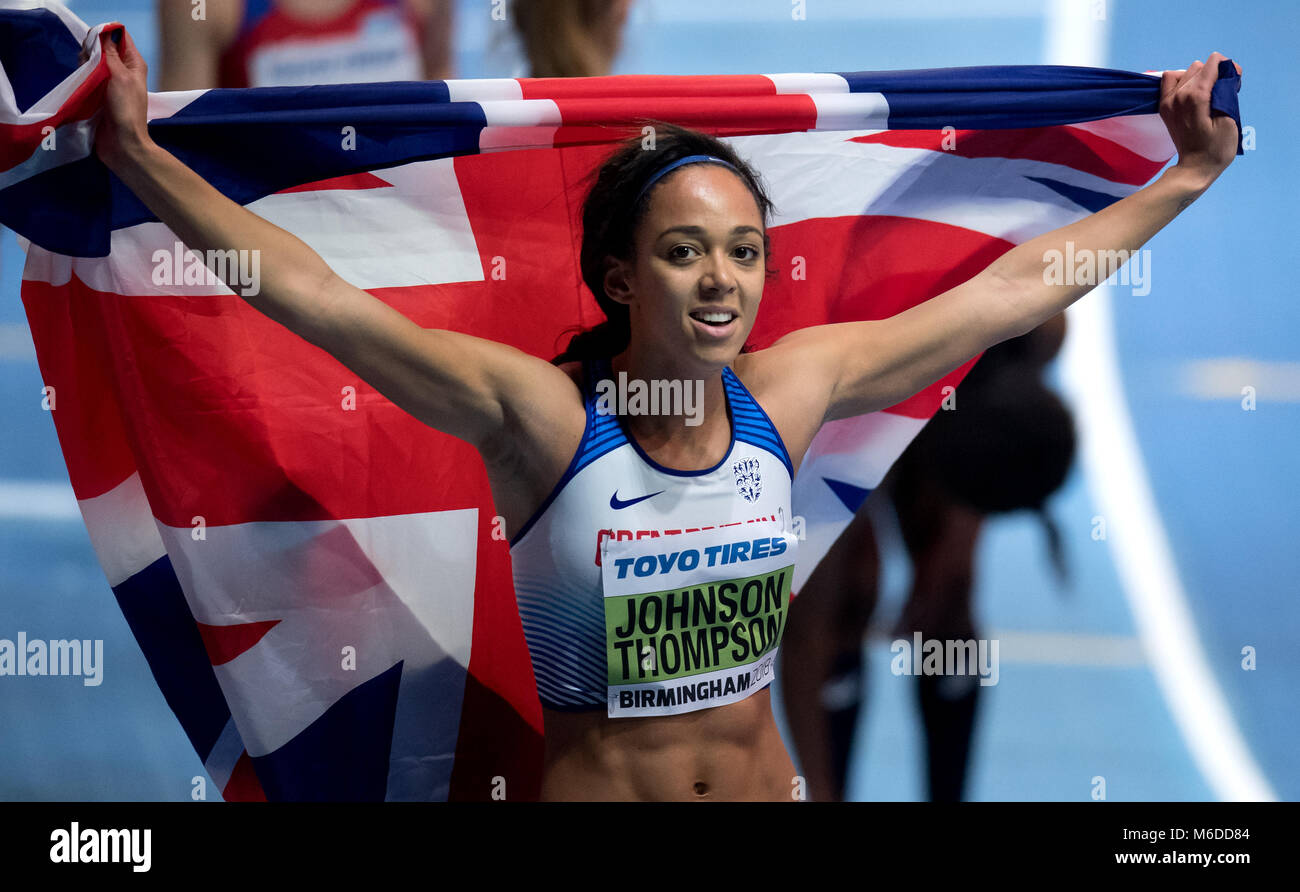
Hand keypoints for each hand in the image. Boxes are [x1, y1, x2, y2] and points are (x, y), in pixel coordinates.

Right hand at [80, 27, 152, 171]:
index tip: (94, 43)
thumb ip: (110, 54)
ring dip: (84, 65)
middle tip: (88, 64)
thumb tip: (103, 34)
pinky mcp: (98, 94)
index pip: (120, 38)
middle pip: (103, 49)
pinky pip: (87, 78)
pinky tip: (79, 83)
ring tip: (84, 76)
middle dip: (91, 51)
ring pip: (92, 63)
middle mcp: (123, 71)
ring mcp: (110, 83)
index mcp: (134, 64)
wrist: (123, 144)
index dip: (106, 35)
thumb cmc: (126, 110)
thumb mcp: (120, 77)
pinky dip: (81, 77)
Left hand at [1159, 51, 1242, 187]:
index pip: (1212, 64)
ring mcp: (1168, 101)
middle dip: (1215, 73)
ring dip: (1200, 77)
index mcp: (1194, 97)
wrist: (1195, 168)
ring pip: (1186, 71)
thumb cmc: (1216, 148)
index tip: (1234, 81)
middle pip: (1200, 67)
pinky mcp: (1164, 106)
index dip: (1228, 68)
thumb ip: (1225, 92)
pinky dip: (1182, 80)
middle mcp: (1177, 96)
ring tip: (1209, 93)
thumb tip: (1224, 75)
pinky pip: (1169, 80)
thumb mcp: (1229, 118)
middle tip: (1225, 91)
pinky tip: (1192, 92)